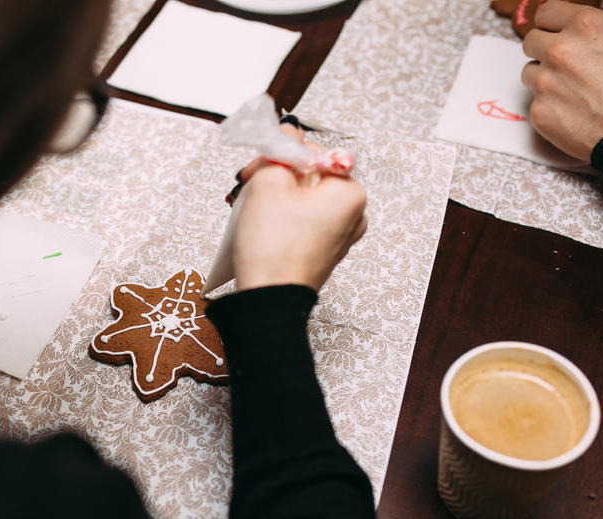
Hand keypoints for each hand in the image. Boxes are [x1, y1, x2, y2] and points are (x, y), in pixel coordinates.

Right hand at [232, 124, 366, 292]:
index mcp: (350, 192)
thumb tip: (287, 133)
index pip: (313, 151)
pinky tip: (262, 225)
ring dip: (274, 196)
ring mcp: (339, 234)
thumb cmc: (272, 252)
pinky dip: (280, 216)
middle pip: (308, 174)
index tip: (258, 168)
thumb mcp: (269, 183)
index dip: (279, 156)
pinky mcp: (322, 249)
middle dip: (276, 176)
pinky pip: (301, 219)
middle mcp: (353, 214)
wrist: (267, 301)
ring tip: (252, 209)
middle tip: (250, 187)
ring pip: (302, 197)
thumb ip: (279, 149)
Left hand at [522, 0, 602, 160]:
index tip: (552, 30)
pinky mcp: (539, 112)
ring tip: (570, 91)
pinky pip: (535, 103)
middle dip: (543, 50)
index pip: (546, 12)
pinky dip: (549, 106)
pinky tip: (572, 112)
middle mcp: (560, 50)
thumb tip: (597, 40)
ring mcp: (546, 82)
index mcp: (586, 25)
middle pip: (531, 42)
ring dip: (544, 78)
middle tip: (561, 64)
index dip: (550, 22)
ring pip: (529, 73)